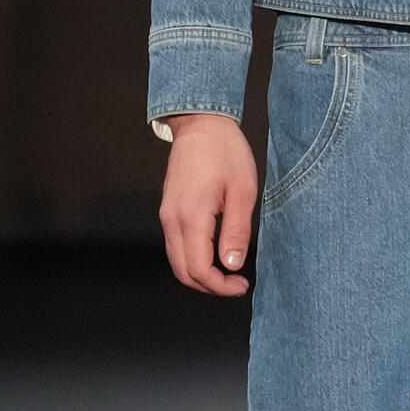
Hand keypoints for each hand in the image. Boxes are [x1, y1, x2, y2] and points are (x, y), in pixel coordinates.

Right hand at [159, 113, 257, 295]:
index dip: (220, 286)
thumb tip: (232, 265)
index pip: (199, 269)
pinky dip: (193, 258)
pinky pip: (176, 245)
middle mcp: (172, 219)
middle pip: (183, 272)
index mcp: (191, 216)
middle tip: (236, 284)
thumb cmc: (225, 152)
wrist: (201, 124)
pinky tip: (215, 254)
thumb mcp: (242, 191)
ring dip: (200, 274)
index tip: (241, 285)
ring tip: (228, 272)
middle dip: (209, 286)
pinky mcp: (168, 210)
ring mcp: (167, 215)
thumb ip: (236, 231)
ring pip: (177, 261)